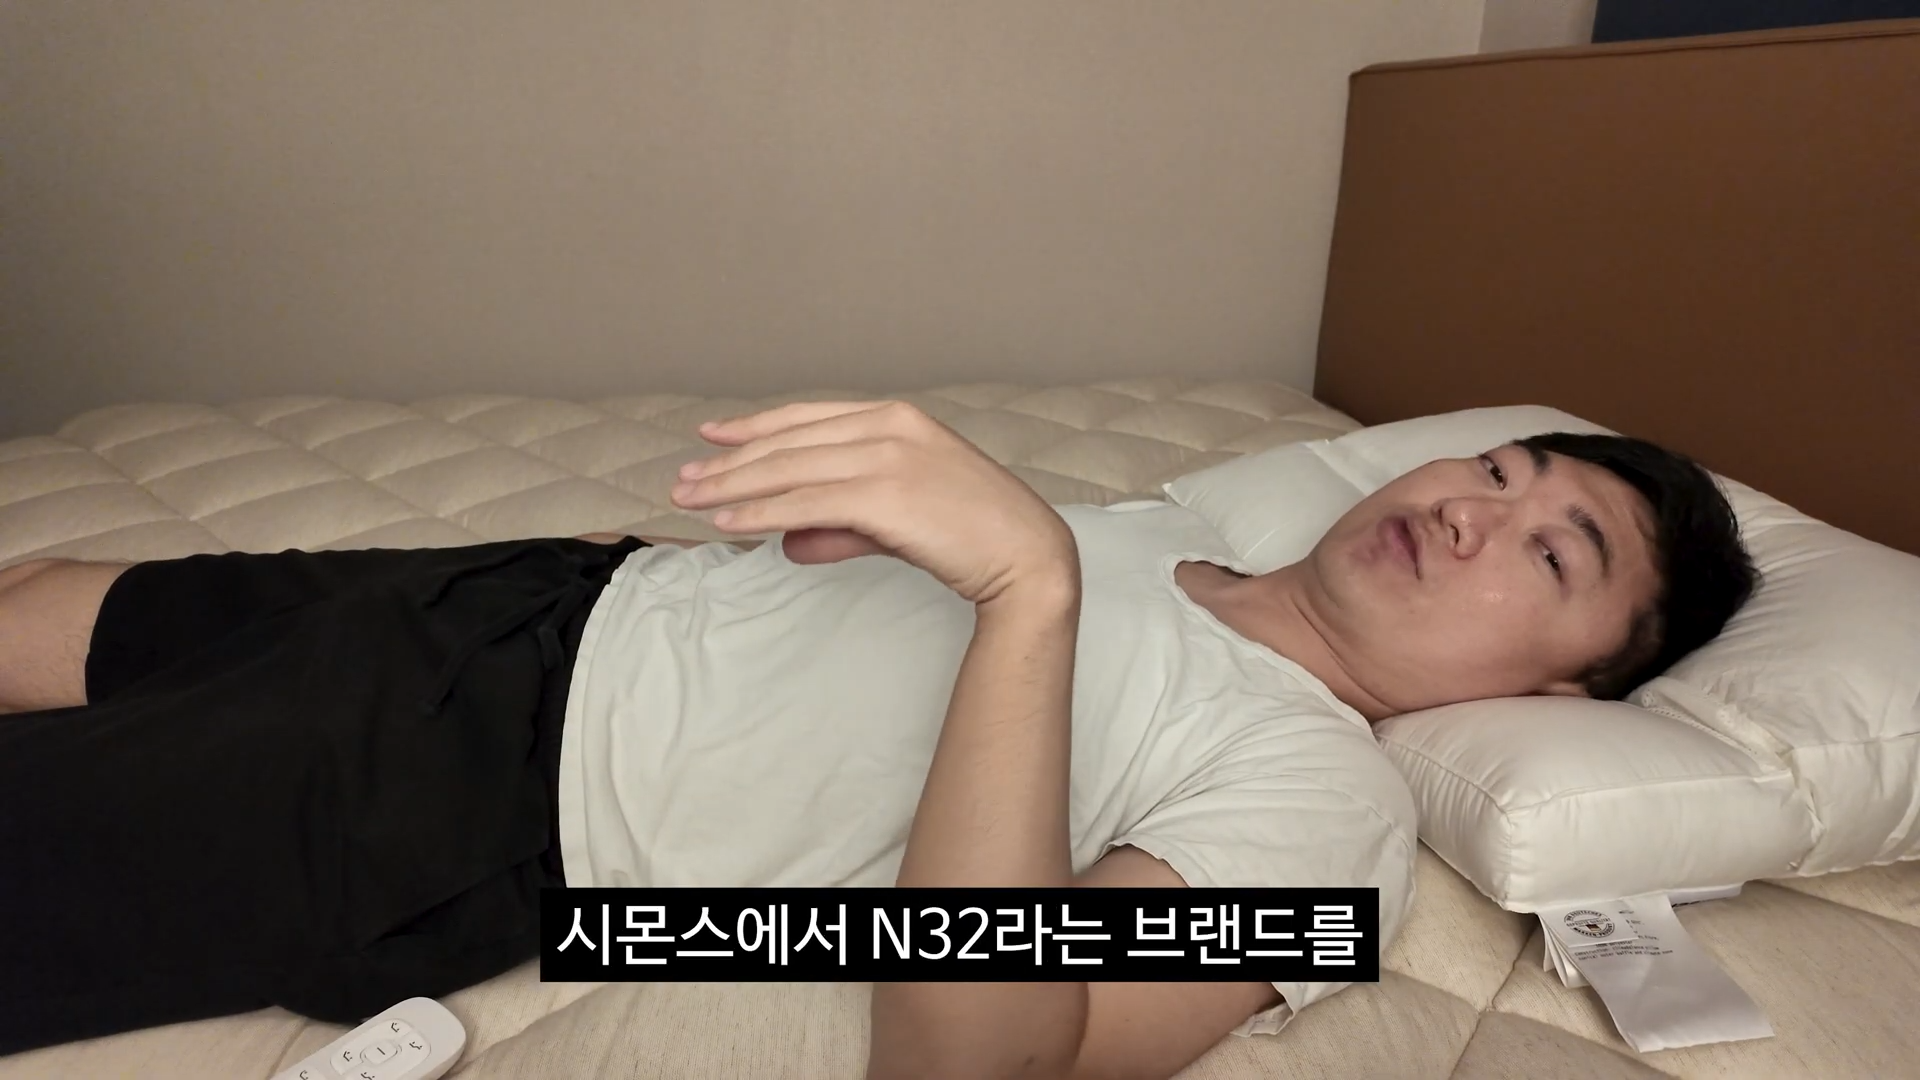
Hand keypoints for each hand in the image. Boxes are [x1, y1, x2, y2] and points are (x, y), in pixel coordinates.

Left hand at [670, 401, 1077, 604]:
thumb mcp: (900, 518)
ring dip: (732, 487)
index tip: (712, 434)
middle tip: (683, 482)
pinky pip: (805, 503)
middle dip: (730, 462)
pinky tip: (730, 522)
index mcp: (896, 417)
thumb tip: (788, 540)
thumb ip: (842, 525)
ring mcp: (887, 457)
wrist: (1026, 554)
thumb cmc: (971, 535)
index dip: (754, 427)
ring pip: (789, 471)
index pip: (807, 418)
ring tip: (690, 502)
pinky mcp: (885, 495)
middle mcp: (888, 427)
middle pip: (788, 443)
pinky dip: (760, 512)